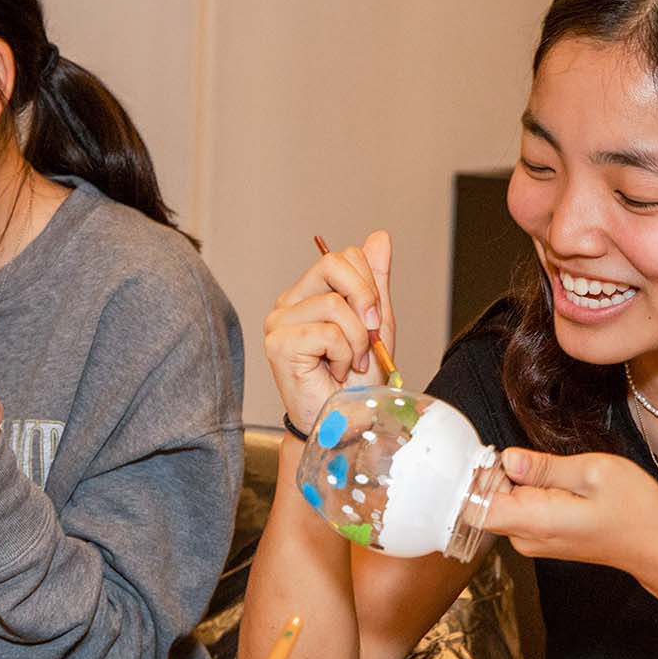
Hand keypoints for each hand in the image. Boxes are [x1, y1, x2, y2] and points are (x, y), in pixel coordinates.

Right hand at [264, 230, 395, 433]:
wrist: (345, 421)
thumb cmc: (357, 381)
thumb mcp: (376, 324)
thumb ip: (375, 281)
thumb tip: (379, 237)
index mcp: (308, 294)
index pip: (343, 256)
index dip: (369, 284)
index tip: (374, 321)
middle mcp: (288, 303)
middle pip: (334, 263)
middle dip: (366, 300)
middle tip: (368, 338)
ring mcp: (279, 322)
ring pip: (335, 304)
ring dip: (357, 340)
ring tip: (349, 363)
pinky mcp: (278, 344)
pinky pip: (328, 333)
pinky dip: (344, 356)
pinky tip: (335, 373)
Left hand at [481, 447, 657, 584]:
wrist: (656, 547)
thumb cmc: (635, 511)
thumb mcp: (593, 472)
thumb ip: (544, 467)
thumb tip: (507, 458)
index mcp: (534, 521)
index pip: (473, 507)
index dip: (473, 479)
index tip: (492, 458)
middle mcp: (525, 537)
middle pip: (484, 502)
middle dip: (497, 475)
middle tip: (532, 460)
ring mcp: (531, 540)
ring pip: (501, 504)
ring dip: (516, 483)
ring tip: (552, 473)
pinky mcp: (539, 537)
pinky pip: (518, 510)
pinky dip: (527, 493)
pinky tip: (556, 485)